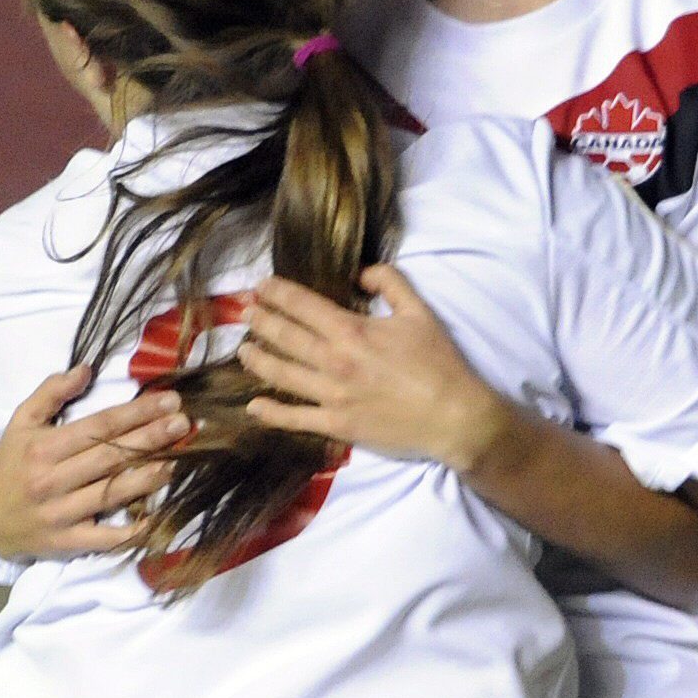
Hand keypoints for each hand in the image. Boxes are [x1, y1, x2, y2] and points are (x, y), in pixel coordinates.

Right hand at [0, 367, 192, 559]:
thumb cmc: (9, 466)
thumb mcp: (20, 422)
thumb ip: (50, 393)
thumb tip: (87, 369)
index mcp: (43, 448)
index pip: (98, 427)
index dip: (136, 413)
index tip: (169, 402)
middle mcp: (52, 480)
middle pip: (110, 456)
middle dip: (151, 438)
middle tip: (185, 424)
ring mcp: (61, 514)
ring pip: (112, 493)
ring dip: (148, 477)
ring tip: (178, 459)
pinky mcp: (67, 542)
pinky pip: (105, 538)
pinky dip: (131, 531)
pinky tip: (156, 517)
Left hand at [239, 266, 513, 469]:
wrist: (455, 416)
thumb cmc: (439, 363)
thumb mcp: (419, 312)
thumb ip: (390, 283)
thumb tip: (360, 272)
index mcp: (352, 331)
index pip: (303, 306)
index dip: (277, 294)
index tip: (260, 287)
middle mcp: (334, 361)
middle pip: (285, 337)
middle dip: (261, 322)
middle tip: (244, 313)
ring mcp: (332, 395)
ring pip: (282, 375)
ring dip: (258, 360)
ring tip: (243, 350)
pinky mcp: (337, 425)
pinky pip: (295, 418)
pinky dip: (271, 413)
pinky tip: (253, 406)